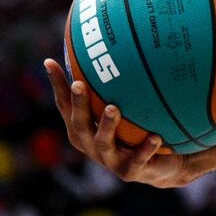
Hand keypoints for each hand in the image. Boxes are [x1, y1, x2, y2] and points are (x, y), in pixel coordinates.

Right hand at [44, 58, 197, 187]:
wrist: (164, 165)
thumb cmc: (141, 130)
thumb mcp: (130, 106)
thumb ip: (123, 84)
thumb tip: (125, 44)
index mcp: (85, 129)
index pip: (67, 105)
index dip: (58, 85)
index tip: (51, 61)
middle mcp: (91, 144)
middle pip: (79, 124)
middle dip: (78, 104)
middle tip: (80, 84)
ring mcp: (110, 160)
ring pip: (103, 144)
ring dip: (107, 126)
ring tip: (113, 108)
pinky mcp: (131, 172)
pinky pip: (138, 160)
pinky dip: (145, 149)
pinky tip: (156, 137)